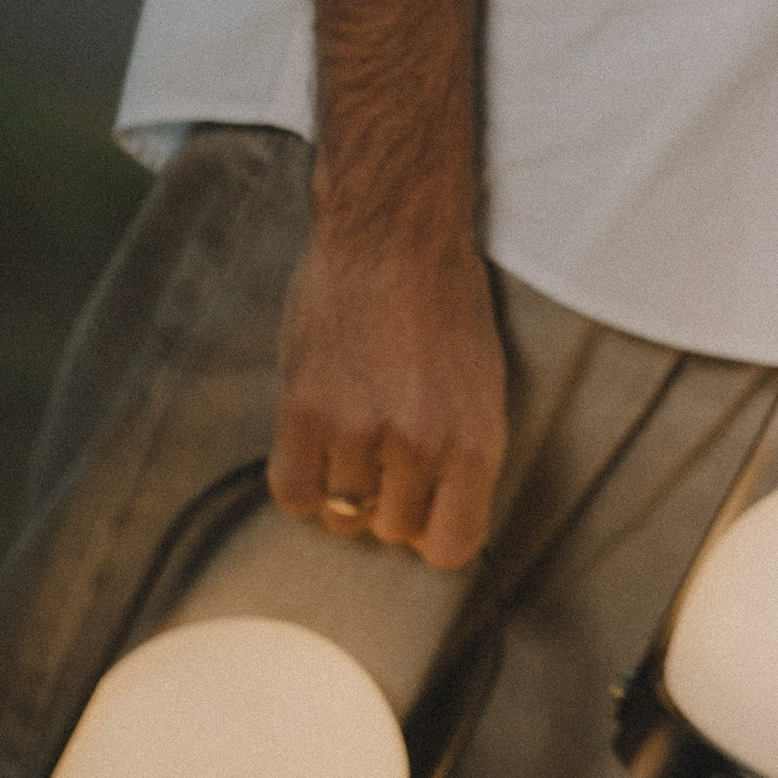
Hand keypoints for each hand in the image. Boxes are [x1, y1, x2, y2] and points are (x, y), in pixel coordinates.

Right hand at [269, 222, 510, 569]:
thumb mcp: (484, 381)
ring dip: (344, 482)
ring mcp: (359, 430)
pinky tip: (314, 444)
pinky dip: (301, 480)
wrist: (394, 232)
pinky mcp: (304, 411)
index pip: (454, 545)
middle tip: (383, 451)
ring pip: (342, 512)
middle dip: (388, 500)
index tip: (423, 512)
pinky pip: (293, 493)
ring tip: (352, 429)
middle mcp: (422, 444)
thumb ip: (464, 451)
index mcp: (478, 440)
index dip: (433, 533)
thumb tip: (438, 519)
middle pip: (393, 530)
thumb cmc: (446, 300)